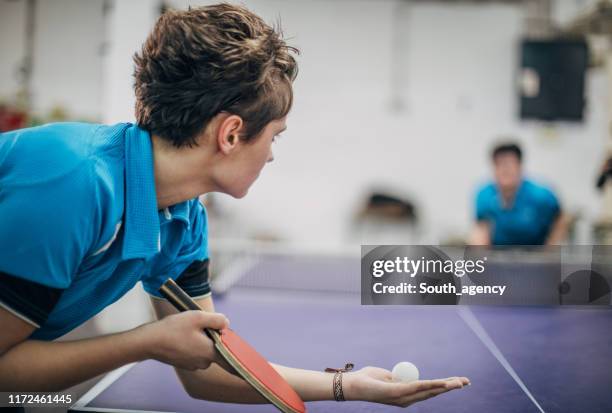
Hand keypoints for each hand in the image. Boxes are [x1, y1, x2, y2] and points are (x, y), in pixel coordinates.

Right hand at [140, 310, 228, 369]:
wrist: (149, 341)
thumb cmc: (173, 329)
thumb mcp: (198, 317)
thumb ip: (217, 319)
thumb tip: (226, 324)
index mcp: (210, 353)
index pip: (229, 353)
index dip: (231, 342)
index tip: (228, 335)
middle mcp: (204, 363)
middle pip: (215, 346)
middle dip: (211, 335)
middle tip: (199, 324)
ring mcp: (193, 365)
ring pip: (204, 349)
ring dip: (200, 339)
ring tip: (187, 330)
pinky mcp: (184, 364)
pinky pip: (194, 352)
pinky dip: (190, 344)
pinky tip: (181, 336)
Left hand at [343, 366, 468, 407]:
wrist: (354, 384)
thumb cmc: (368, 379)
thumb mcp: (386, 376)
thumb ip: (396, 377)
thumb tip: (401, 376)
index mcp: (406, 395)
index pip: (429, 391)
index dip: (444, 386)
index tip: (458, 381)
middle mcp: (407, 399)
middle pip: (434, 392)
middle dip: (451, 386)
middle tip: (467, 381)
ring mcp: (404, 397)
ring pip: (430, 390)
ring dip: (446, 385)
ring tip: (459, 383)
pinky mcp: (399, 393)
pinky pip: (419, 387)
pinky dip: (431, 384)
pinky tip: (442, 383)